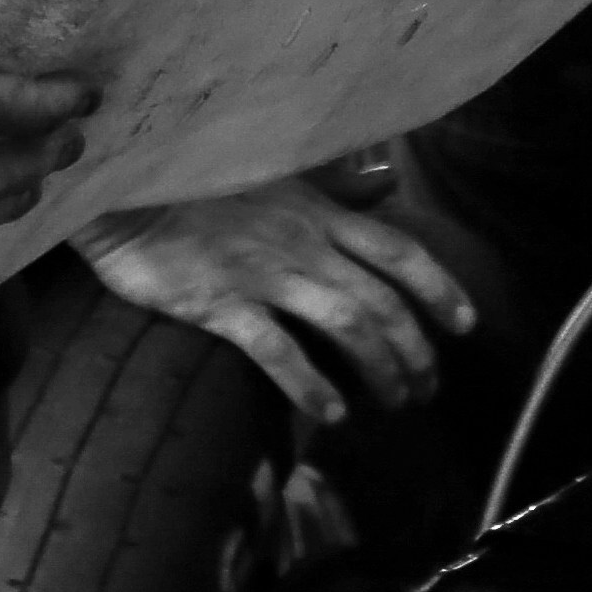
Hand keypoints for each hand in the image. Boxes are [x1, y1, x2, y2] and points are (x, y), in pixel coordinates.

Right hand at [75, 179, 479, 423]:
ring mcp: (261, 272)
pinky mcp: (219, 301)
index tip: (466, 325)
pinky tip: (332, 415)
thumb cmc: (199, 186)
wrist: (126, 190)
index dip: (440, 288)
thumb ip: (334, 185)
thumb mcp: (276, 176)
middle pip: (382, 298)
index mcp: (318, 212)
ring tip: (396, 403)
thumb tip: (388, 180)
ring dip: (381, 368)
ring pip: (347, 322)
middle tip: (428, 387)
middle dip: (416, 348)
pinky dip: (311, 385)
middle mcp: (302, 242)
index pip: (399, 250)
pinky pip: (277, 349)